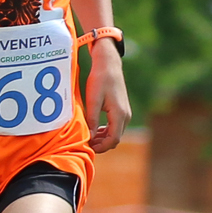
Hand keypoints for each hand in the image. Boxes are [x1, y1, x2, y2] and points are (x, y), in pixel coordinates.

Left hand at [82, 39, 130, 154]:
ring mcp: (125, 113)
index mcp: (119, 114)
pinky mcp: (122, 110)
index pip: (113, 139)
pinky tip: (95, 130)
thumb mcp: (92, 100)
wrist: (109, 65)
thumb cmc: (100, 80)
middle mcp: (126, 116)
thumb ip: (91, 120)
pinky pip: (115, 127)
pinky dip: (106, 132)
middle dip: (101, 144)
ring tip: (88, 137)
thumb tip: (89, 137)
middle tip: (85, 143)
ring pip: (116, 133)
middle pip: (115, 139)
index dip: (101, 147)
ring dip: (103, 138)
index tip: (88, 147)